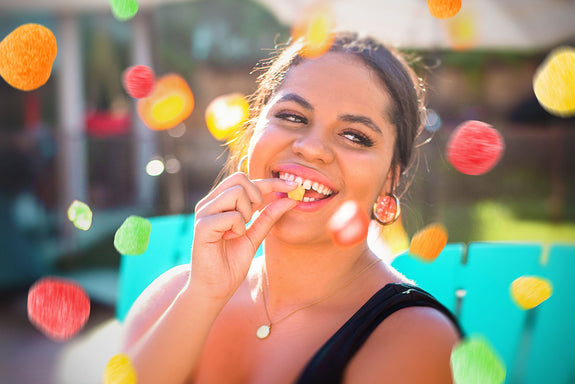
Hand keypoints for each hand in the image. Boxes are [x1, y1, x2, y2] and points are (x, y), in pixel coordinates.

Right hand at [189, 172, 297, 300]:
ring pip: (236, 192)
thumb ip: (268, 217)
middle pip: (240, 178)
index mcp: (221, 203)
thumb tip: (289, 200)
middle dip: (256, 196)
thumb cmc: (231, 263)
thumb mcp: (255, 237)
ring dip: (246, 213)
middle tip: (252, 218)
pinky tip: (229, 239)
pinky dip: (238, 229)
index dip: (272, 182)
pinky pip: (232, 215)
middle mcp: (211, 203)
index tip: (294, 186)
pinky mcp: (202, 226)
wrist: (214, 289)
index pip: (247, 181)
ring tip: (238, 231)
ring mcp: (204, 212)